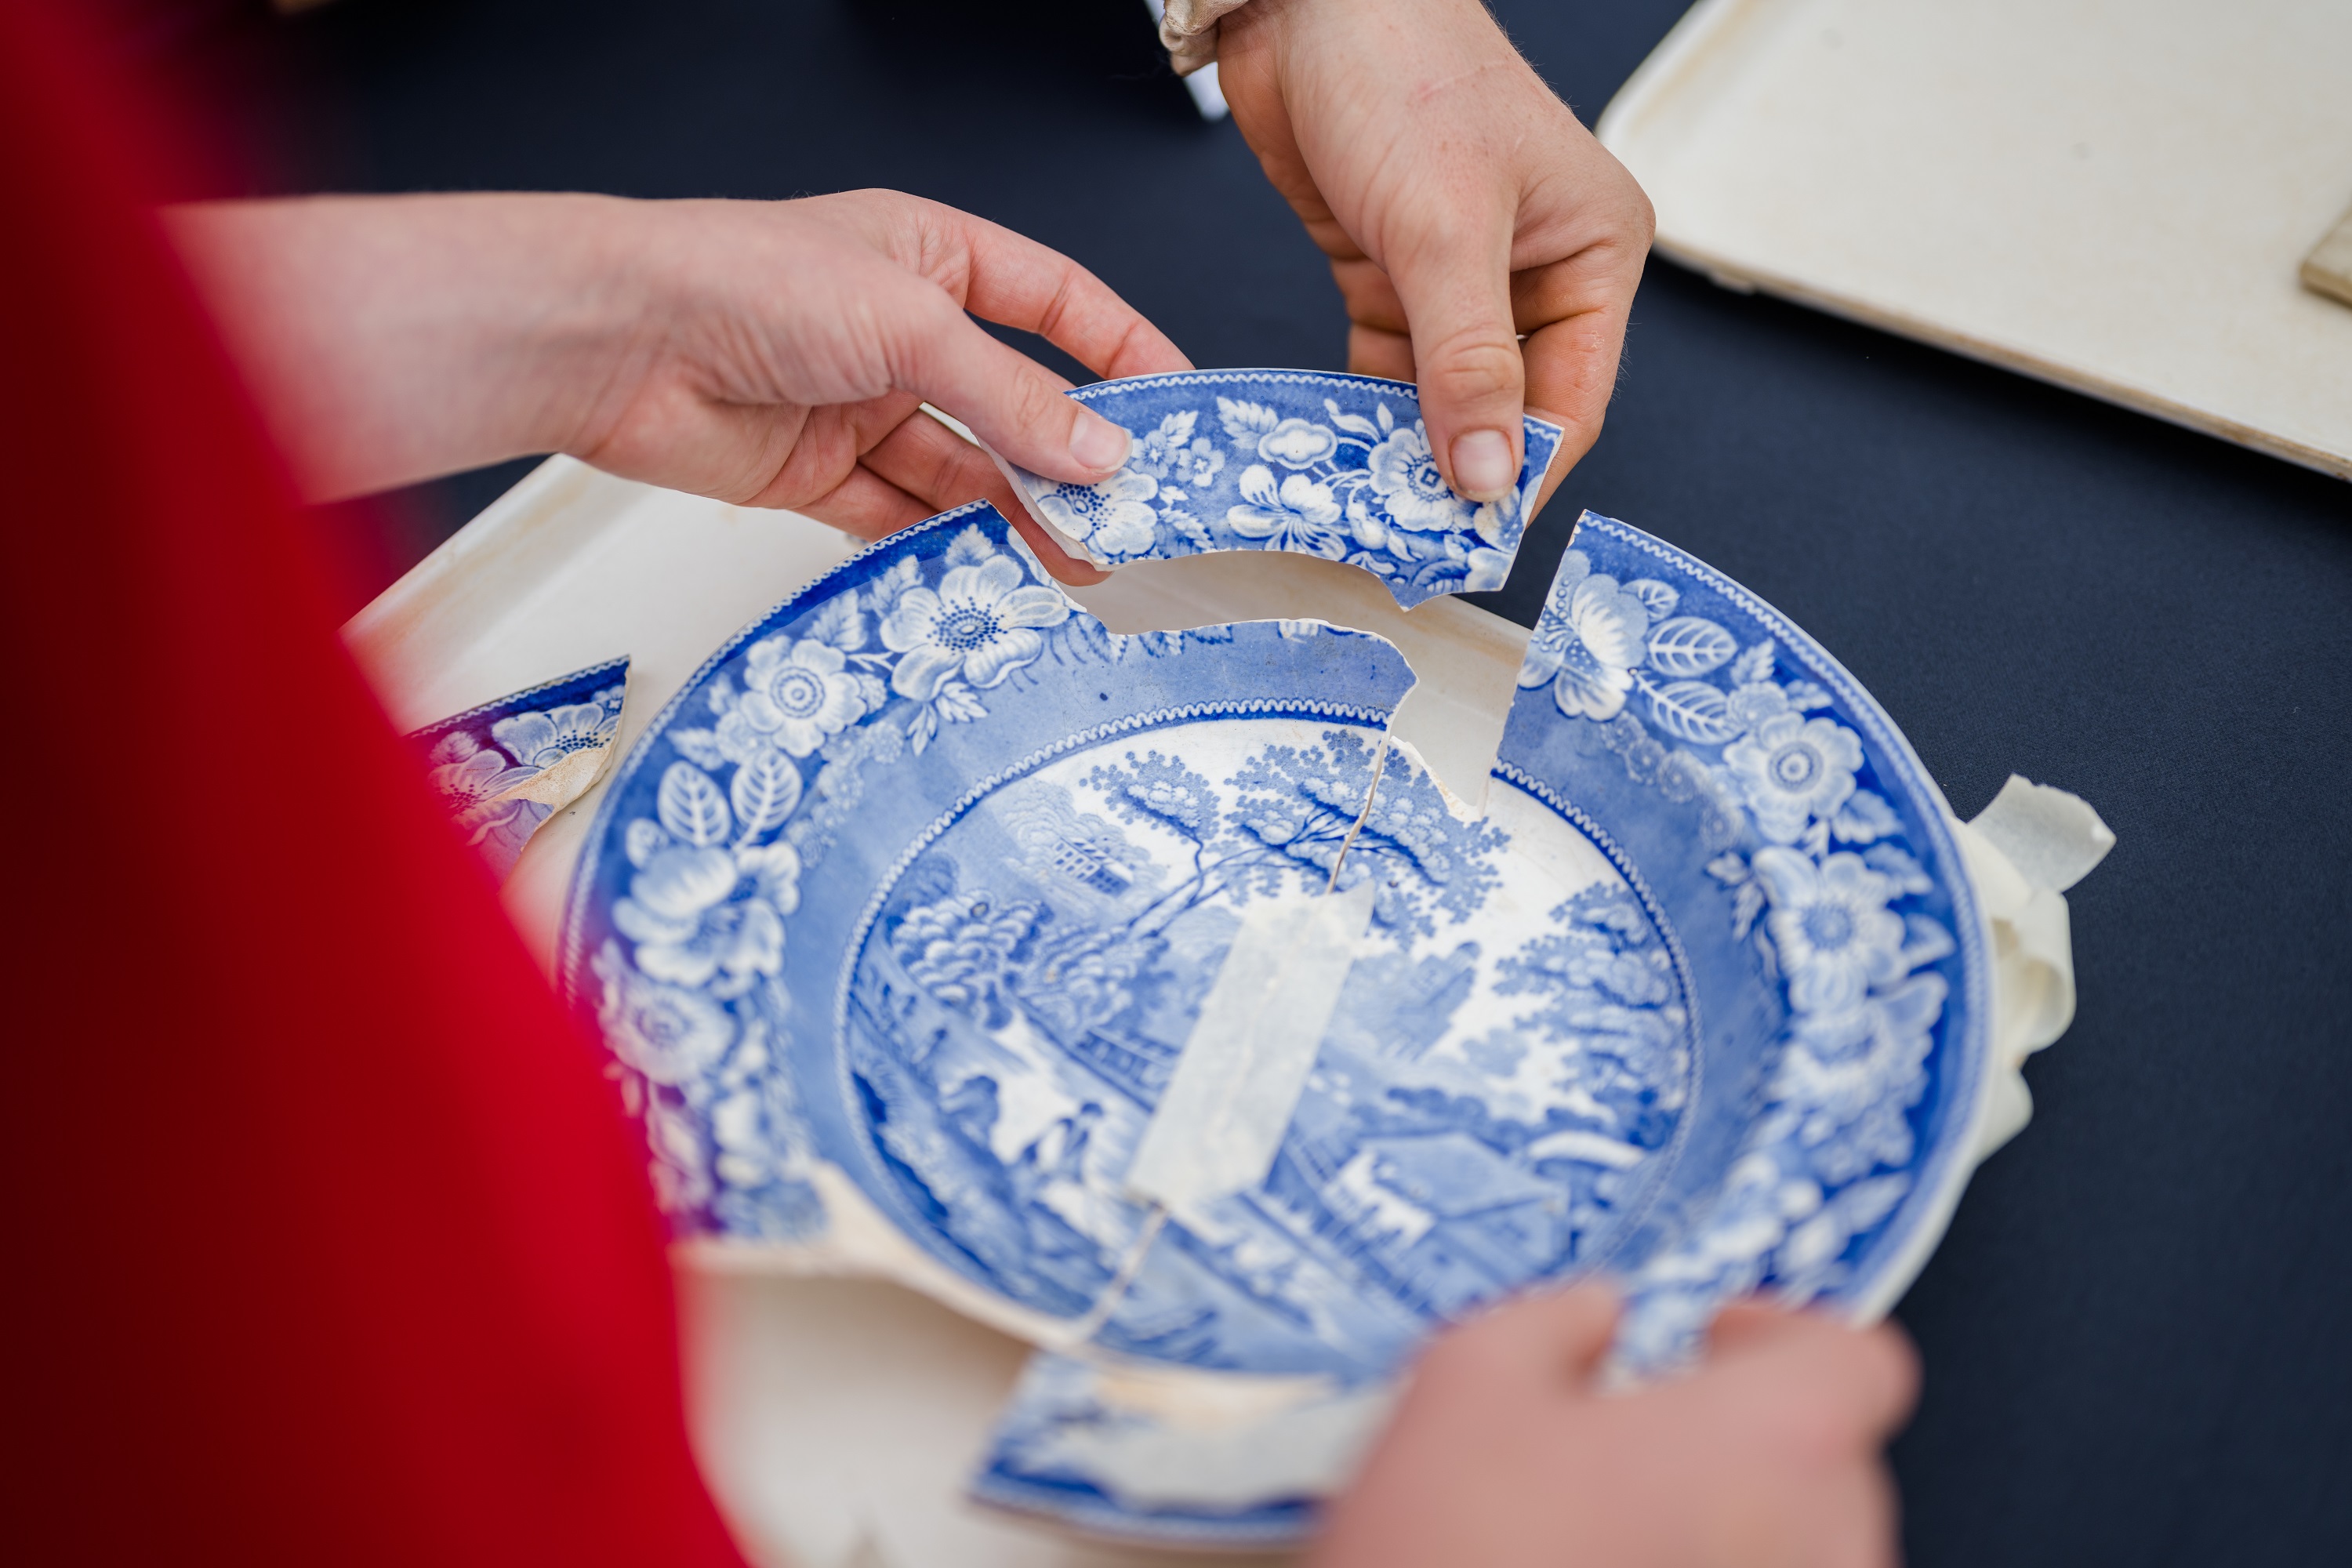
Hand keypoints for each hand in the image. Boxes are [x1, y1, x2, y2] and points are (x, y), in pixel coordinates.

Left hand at [165, 191, 1193, 580]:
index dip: (1122, 350)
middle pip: (1014, 401)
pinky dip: (948, 545)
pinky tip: (995, 572)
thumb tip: (1100, 451)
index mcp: (932, 256)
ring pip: (967, 470)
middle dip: (1072, 458)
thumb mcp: (908, 324)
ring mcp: (862, 404)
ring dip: (1019, 515)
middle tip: (1132, 515)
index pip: (1057, 302)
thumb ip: (1011, 396)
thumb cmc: (740, 280)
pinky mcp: (819, 474)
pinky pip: (905, 517)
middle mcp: (901, 331)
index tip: (1180, 407)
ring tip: (1080, 563)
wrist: (614, 344)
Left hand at [1215, 0, 1652, 508]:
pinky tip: (1337, 460)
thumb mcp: (1444, 228)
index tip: (1470, 543)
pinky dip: (1363, 414)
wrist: (1304, 4)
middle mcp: (1537, 272)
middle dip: (1462, 475)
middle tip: (1408, 543)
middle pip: (1510, 411)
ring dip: (1407, 454)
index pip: (1572, 400)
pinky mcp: (1392, 277)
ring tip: (1367, 517)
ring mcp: (1461, 281)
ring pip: (1444, 401)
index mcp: (1593, 250)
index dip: (1522, 476)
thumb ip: (1467, 361)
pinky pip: (1388, 373)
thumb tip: (1489, 475)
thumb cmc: (1402, 73)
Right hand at [1312, 1286, 1918, 1567]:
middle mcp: (1824, 1546)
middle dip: (1738, 1438)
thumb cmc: (1457, 1561)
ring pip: (1799, 1553)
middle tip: (1637, 1437)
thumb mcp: (1465, 1386)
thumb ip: (1552, 1321)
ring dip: (1728, 1529)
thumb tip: (1584, 1317)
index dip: (1780, 1333)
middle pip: (1828, 1463)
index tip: (1716, 1337)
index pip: (1855, 1360)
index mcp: (1776, 1443)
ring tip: (1614, 1534)